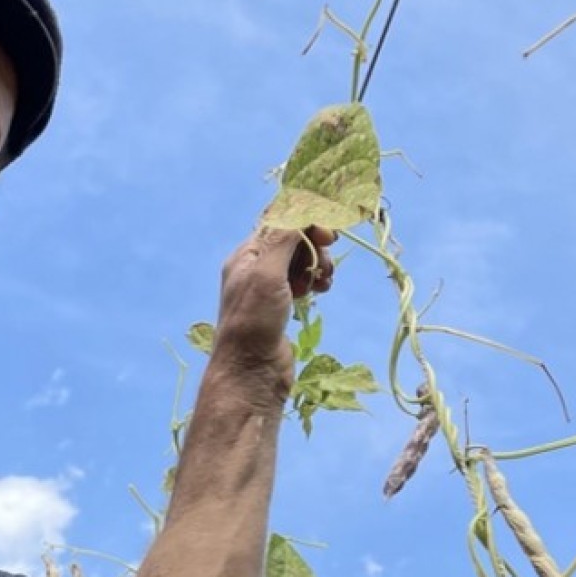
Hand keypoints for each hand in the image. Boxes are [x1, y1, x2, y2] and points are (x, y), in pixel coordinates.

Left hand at [212, 225, 335, 392]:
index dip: (306, 222)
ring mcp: (268, 288)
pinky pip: (302, 281)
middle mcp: (255, 268)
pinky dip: (314, 281)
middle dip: (315, 247)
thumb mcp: (267, 273)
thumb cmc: (254, 321)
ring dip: (317, 265)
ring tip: (324, 283)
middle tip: (326, 265)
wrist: (251, 371)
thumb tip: (299, 205)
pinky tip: (321, 291)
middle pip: (293, 240)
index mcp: (246, 255)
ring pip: (300, 261)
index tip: (329, 234)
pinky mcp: (280, 306)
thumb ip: (283, 238)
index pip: (279, 222)